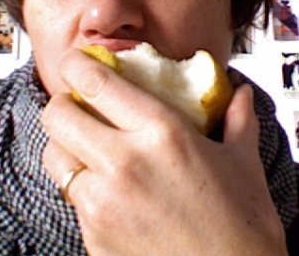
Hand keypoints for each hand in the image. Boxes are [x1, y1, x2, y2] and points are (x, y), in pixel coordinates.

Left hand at [41, 48, 286, 254]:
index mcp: (162, 135)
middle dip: (63, 104)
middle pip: (57, 115)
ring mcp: (102, 203)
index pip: (97, 84)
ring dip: (64, 145)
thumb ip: (238, 121)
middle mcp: (124, 164)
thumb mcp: (244, 166)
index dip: (77, 65)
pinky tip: (108, 192)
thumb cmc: (242, 232)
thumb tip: (238, 94)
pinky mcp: (92, 236)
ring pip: (54, 156)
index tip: (77, 61)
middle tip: (80, 107)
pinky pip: (71, 199)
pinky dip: (80, 187)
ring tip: (87, 148)